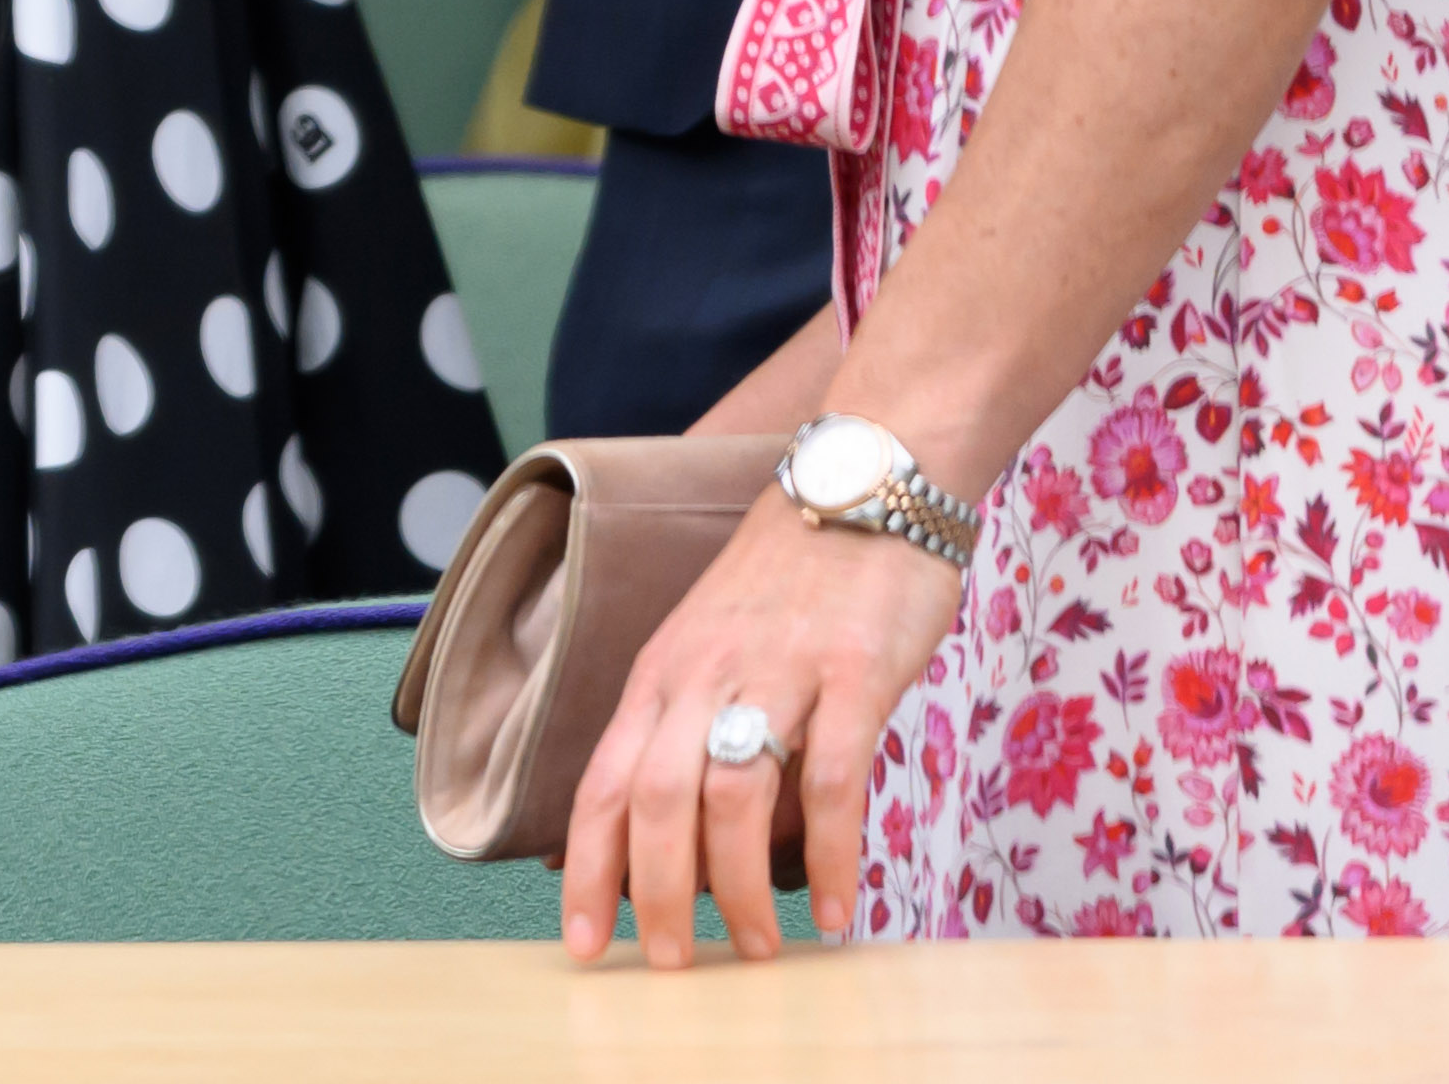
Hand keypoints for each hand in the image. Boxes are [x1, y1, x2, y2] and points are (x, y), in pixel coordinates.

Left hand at [556, 491, 965, 965]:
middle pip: (655, 799)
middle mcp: (704, 673)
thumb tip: (681, 836)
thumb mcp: (715, 647)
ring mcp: (778, 671)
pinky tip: (842, 909)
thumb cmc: (793, 581)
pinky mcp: (853, 673)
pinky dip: (834, 854)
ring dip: (741, 888)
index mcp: (662, 673)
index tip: (581, 939)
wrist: (867, 483)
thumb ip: (692, 728)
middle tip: (669, 966)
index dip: (587, 867)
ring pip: (733, 797)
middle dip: (654, 895)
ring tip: (757, 952)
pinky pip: (834, 780)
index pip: (603, 782)